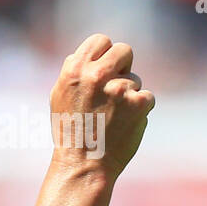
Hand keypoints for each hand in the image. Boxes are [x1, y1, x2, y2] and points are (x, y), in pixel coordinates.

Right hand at [49, 33, 154, 178]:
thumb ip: (75, 72)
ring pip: (135, 79)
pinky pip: (146, 97)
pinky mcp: (139, 103)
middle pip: (124, 50)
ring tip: (112, 117)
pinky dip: (139, 110)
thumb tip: (90, 54)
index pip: (100, 40)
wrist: (83, 164)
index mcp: (74, 70)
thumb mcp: (60, 96)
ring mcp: (120, 88)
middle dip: (123, 66)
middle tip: (114, 88)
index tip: (104, 67)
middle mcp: (96, 75)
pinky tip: (124, 124)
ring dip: (129, 94)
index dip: (104, 53)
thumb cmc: (70, 131)